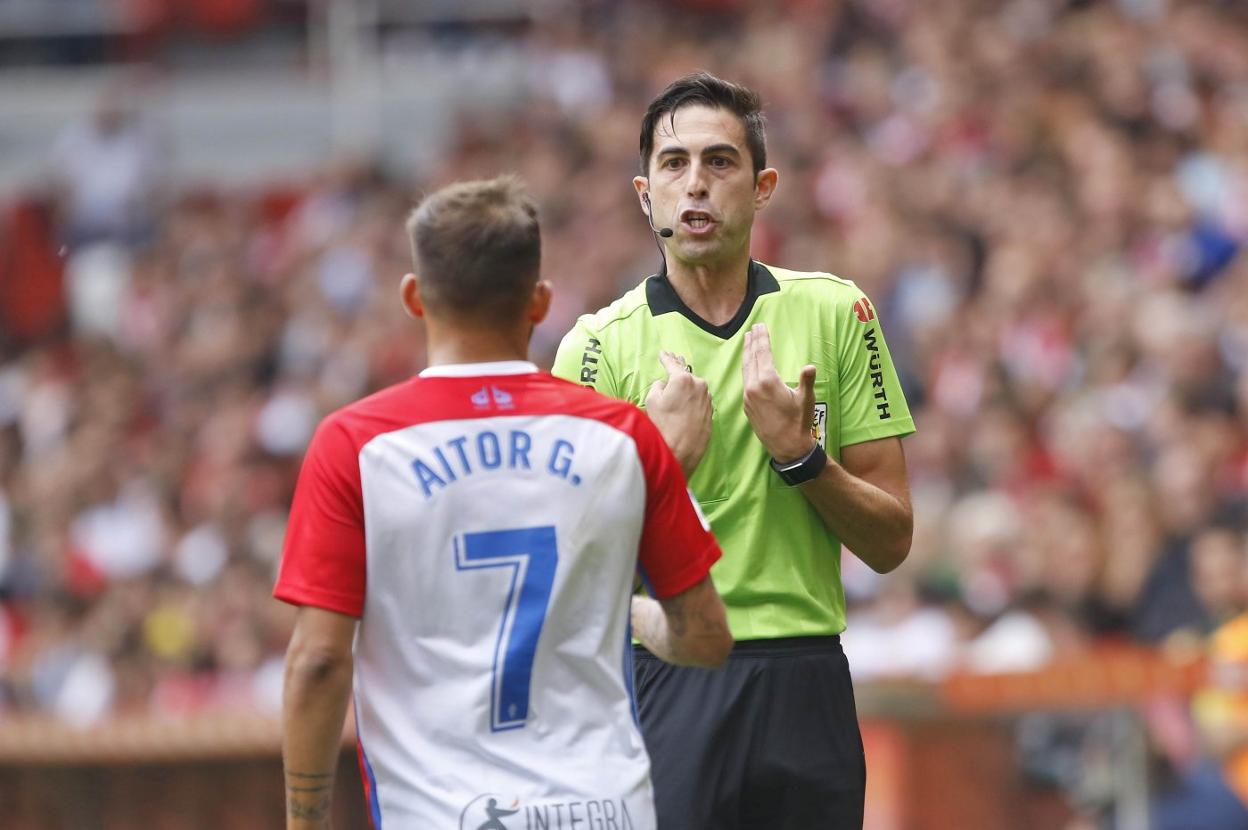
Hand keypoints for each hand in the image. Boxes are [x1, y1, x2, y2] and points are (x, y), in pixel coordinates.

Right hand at [644, 350, 711, 477]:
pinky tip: (685, 404)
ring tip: (677, 388)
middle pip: (686, 375)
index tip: (664, 353)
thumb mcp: (652, 400)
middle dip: (678, 369)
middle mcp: (699, 386)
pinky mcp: (710, 413)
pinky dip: (692, 400)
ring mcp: (707, 400)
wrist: (679, 451)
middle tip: (673, 359)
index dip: (666, 358)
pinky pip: (699, 402)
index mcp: (683, 379)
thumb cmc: (663, 426)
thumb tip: (665, 385)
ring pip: (695, 389)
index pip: (673, 364)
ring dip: (686, 388)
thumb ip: (658, 386)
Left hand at [742, 323, 816, 462]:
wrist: (787, 447)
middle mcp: (753, 387)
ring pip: (745, 369)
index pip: (763, 353)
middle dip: (752, 342)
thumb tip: (810, 367)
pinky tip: (748, 365)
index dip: (762, 338)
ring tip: (747, 341)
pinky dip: (746, 368)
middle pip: (751, 358)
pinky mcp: (746, 405)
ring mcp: (748, 397)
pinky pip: (744, 381)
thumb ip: (806, 381)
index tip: (760, 326)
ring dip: (747, 354)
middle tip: (752, 329)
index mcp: (768, 381)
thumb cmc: (799, 422)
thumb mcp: (806, 399)